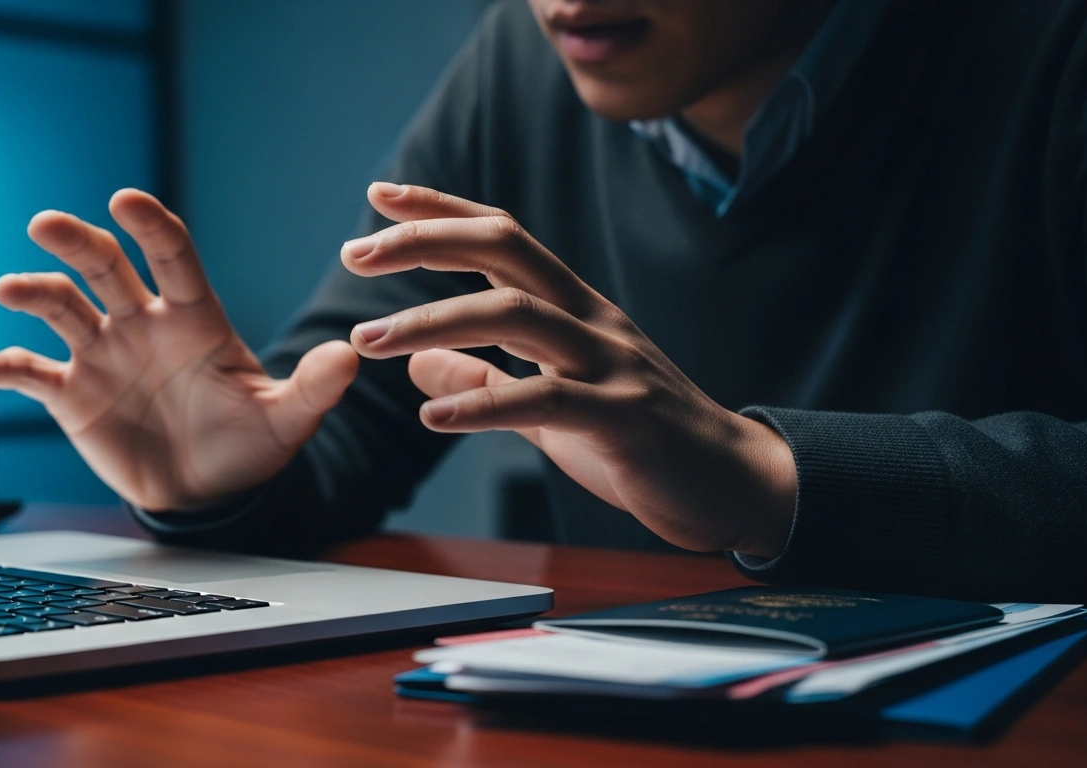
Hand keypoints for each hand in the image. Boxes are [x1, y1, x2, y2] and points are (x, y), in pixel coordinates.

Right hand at [0, 189, 358, 510]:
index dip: (151, 227)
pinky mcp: (70, 393)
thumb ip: (313, 388)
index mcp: (193, 317)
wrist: (208, 492)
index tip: (127, 201)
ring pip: (60, 307)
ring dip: (32, 293)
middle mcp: (141, 323)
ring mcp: (102, 354)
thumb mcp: (287, 420)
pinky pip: (28, 372)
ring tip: (11, 290)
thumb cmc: (249, 445)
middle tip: (49, 225)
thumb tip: (350, 357)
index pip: (172, 257)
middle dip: (77, 242)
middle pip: (104, 267)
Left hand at [342, 183, 796, 556]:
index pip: (502, 236)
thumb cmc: (637, 441)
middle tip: (355, 252)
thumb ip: (487, 380)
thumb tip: (420, 364)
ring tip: (367, 341)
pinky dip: (484, 406)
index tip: (381, 195)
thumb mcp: (548, 407)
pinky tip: (432, 417)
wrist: (731, 486)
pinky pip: (546, 401)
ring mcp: (611, 364)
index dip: (441, 210)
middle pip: (505, 250)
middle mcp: (590, 320)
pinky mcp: (623, 418)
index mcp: (572, 309)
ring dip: (432, 321)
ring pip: (516, 315)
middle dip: (424, 242)